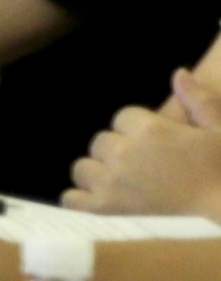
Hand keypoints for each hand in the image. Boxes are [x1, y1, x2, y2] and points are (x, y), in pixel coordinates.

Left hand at [68, 72, 220, 220]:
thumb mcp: (218, 127)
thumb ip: (197, 100)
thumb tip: (178, 73)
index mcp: (148, 128)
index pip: (121, 118)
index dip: (137, 128)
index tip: (156, 142)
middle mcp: (124, 152)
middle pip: (100, 141)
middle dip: (117, 149)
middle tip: (142, 163)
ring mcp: (112, 181)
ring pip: (82, 167)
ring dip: (98, 171)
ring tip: (122, 179)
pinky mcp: (107, 207)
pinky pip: (73, 200)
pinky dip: (79, 199)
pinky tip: (96, 197)